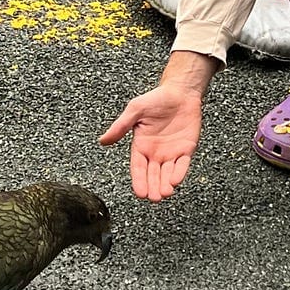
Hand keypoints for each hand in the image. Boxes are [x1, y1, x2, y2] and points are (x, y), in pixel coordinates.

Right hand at [99, 53, 215, 200]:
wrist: (180, 91)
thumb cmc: (156, 99)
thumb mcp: (135, 110)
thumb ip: (121, 126)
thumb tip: (103, 140)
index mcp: (141, 146)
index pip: (138, 168)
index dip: (139, 181)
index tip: (140, 193)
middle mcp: (156, 153)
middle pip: (153, 175)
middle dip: (153, 187)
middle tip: (154, 198)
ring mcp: (172, 152)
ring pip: (167, 173)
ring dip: (166, 184)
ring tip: (165, 193)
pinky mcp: (186, 149)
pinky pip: (183, 164)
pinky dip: (179, 173)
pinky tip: (176, 181)